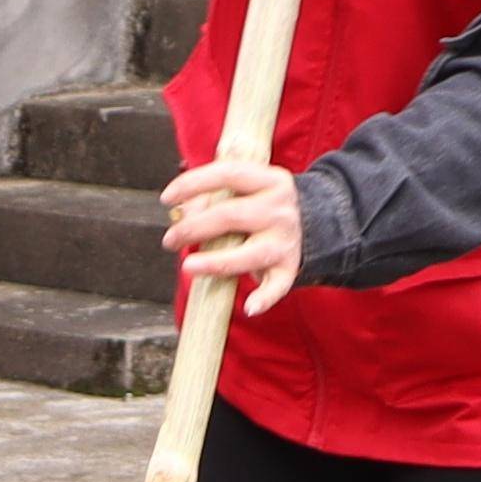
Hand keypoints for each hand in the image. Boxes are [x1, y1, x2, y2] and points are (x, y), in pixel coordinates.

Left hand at [162, 157, 303, 314]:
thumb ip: (213, 198)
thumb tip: (181, 213)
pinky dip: (266, 298)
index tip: (166, 198)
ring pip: (249, 253)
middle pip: (230, 216)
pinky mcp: (290, 266)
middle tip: (169, 240)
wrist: (314, 222)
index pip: (228, 174)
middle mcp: (280, 209)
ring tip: (188, 266)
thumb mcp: (245, 191)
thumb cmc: (261, 205)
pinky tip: (250, 308)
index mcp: (270, 180)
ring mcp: (287, 239)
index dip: (193, 183)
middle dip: (193, 228)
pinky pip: (278, 285)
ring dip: (216, 261)